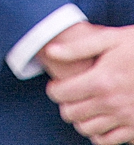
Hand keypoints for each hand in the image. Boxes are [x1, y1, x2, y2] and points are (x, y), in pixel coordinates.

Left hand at [43, 22, 133, 140]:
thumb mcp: (109, 39)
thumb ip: (78, 47)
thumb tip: (50, 51)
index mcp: (101, 81)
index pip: (62, 94)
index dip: (54, 90)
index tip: (56, 85)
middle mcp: (111, 104)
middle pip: (72, 114)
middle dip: (65, 105)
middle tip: (68, 96)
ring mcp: (124, 119)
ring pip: (87, 130)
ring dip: (79, 120)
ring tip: (81, 107)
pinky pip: (107, 141)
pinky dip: (98, 133)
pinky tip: (99, 120)